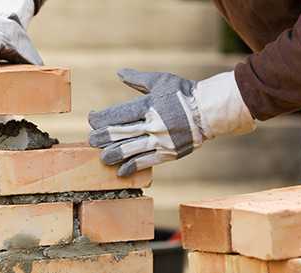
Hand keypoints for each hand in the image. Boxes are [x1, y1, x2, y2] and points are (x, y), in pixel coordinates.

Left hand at [89, 69, 255, 176]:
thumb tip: (118, 72)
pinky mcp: (168, 153)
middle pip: (120, 133)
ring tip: (102, 158)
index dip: (100, 118)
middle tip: (90, 141)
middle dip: (102, 138)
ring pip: (130, 150)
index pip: (118, 114)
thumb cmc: (184, 92)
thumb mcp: (161, 80)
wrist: (209, 111)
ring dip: (113, 155)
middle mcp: (153, 124)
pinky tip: (121, 171)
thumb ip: (138, 78)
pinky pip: (146, 162)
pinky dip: (132, 167)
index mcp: (149, 105)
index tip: (92, 119)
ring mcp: (161, 140)